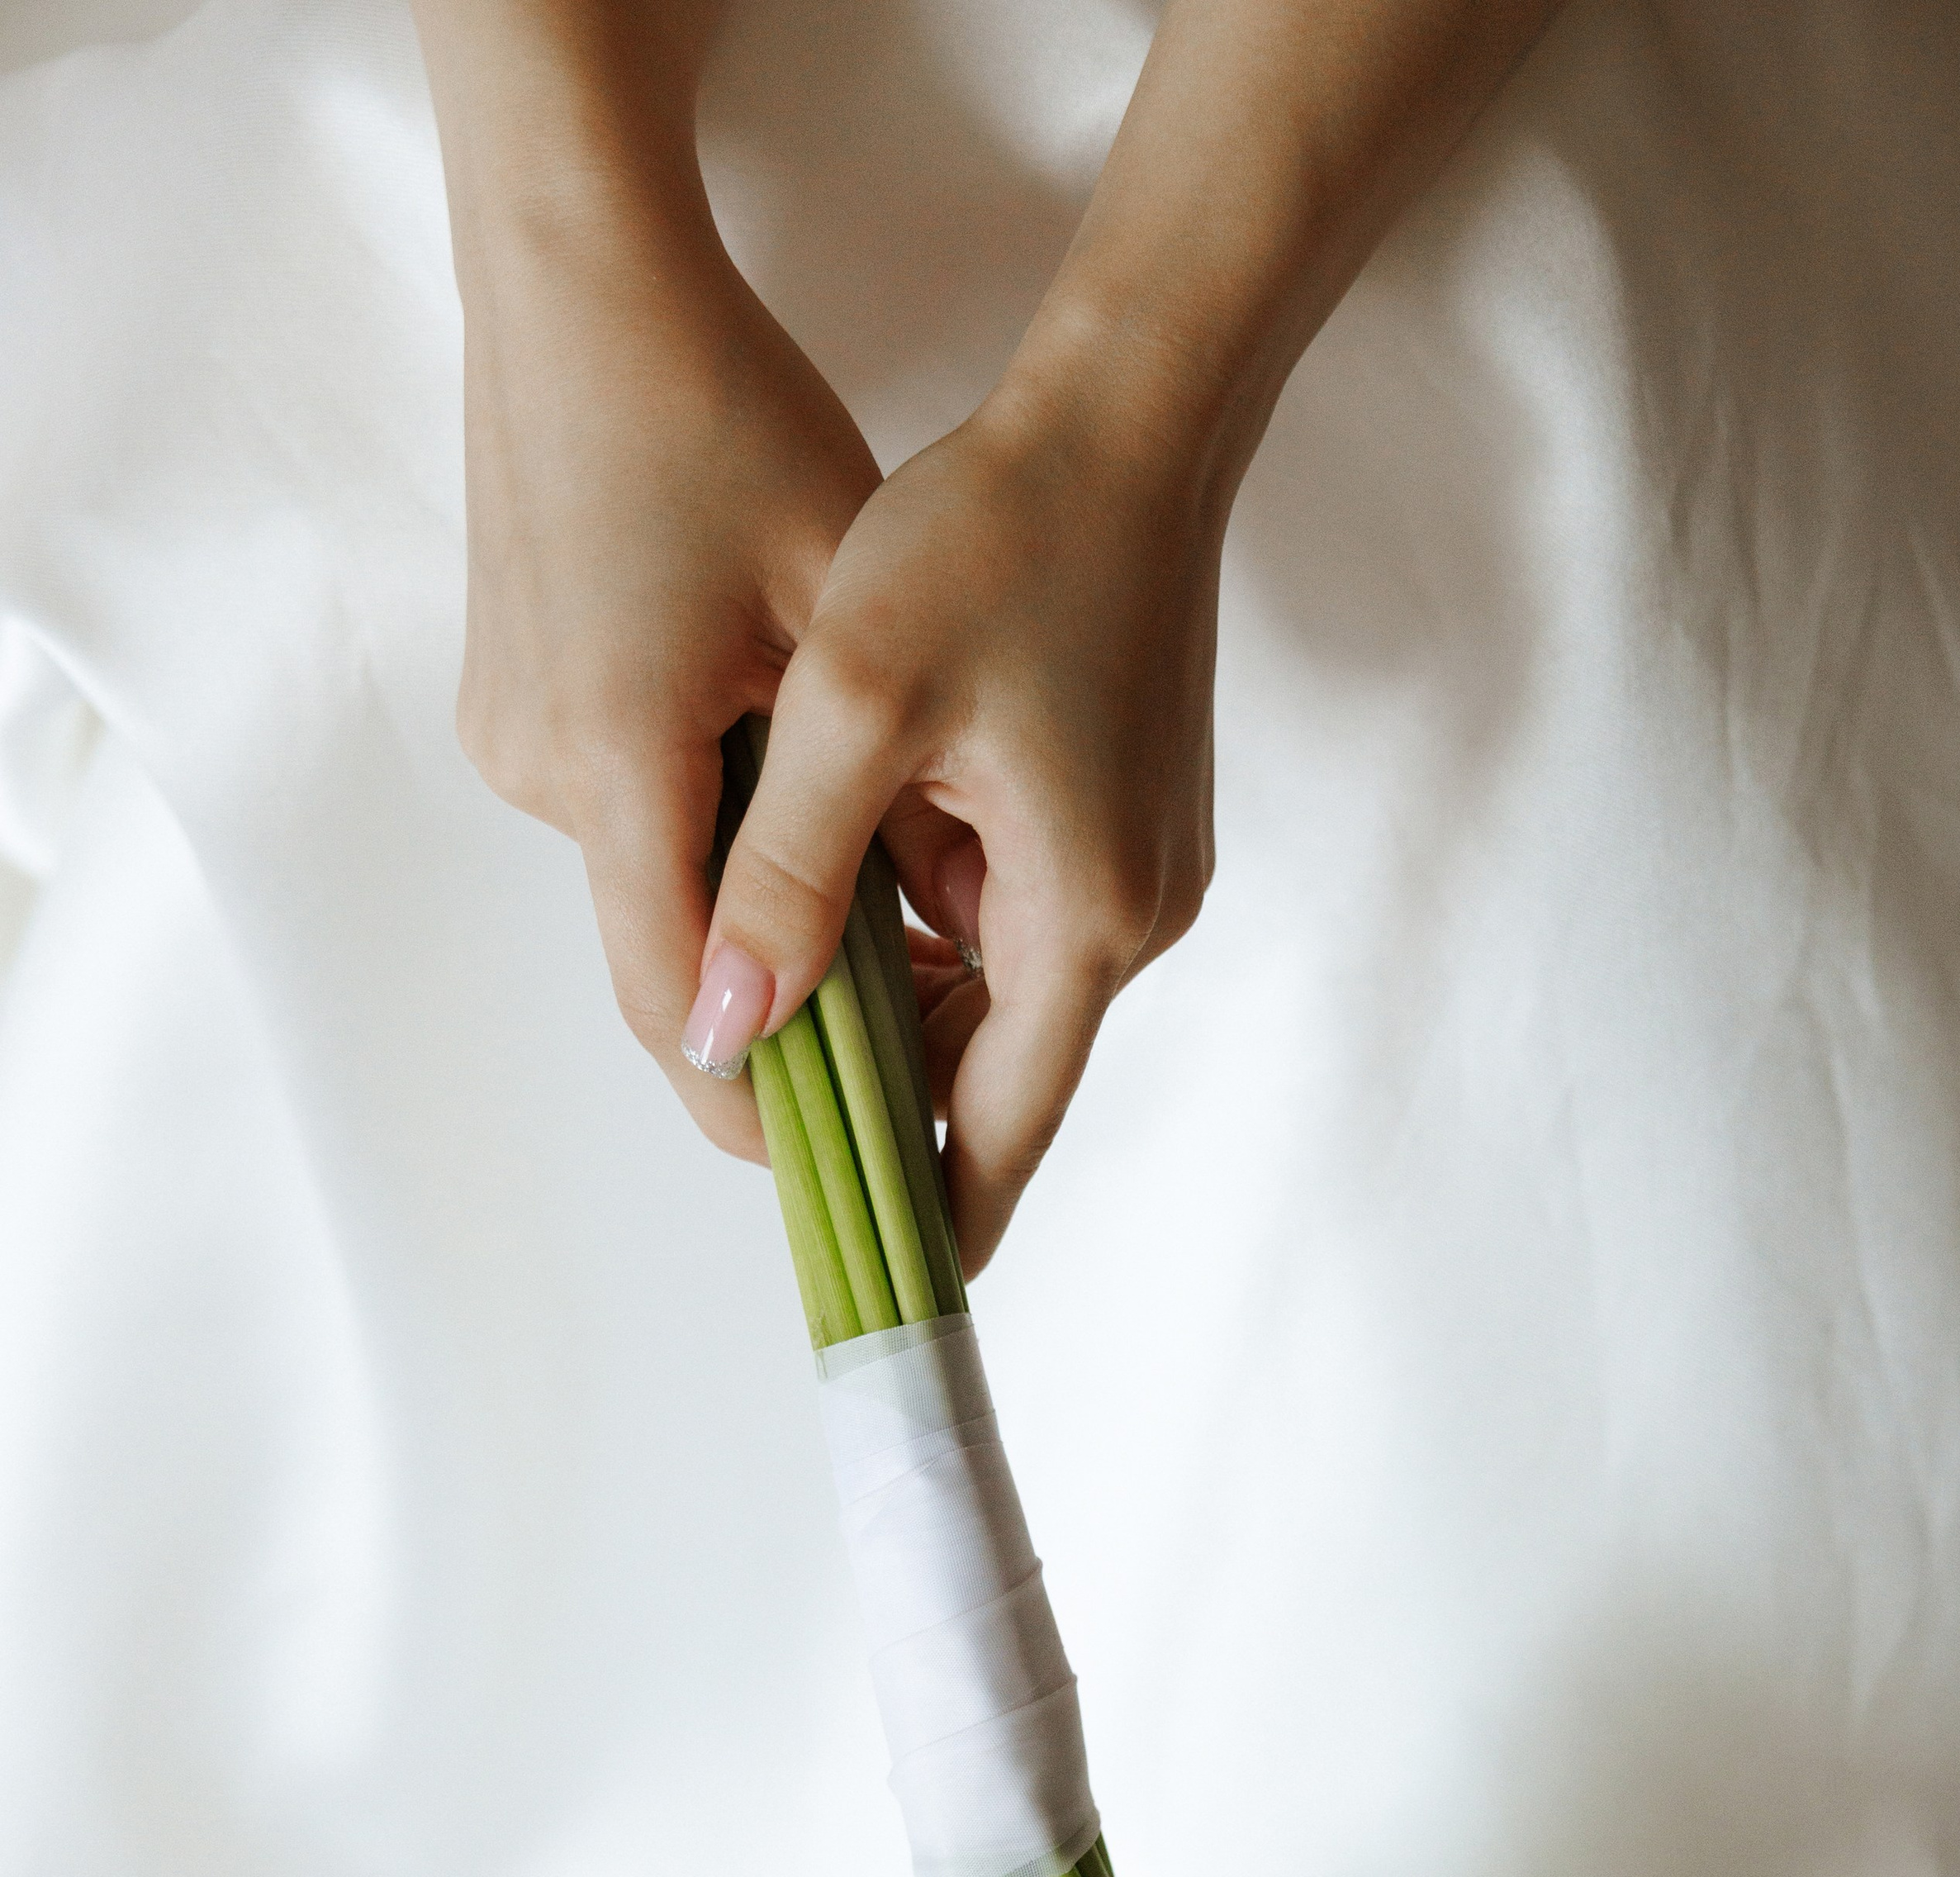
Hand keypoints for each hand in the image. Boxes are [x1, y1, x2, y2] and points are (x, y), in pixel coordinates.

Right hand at [449, 165, 878, 1161]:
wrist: (579, 277)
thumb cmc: (725, 416)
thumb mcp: (843, 616)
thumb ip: (869, 809)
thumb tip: (936, 958)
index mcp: (617, 755)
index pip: (676, 1001)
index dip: (761, 1103)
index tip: (846, 1166)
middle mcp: (541, 766)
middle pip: (669, 943)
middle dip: (786, 1000)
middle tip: (911, 1034)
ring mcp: (512, 733)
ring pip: (657, 870)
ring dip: (761, 896)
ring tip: (888, 880)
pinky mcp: (513, 698)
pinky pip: (629, 803)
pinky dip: (715, 821)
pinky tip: (800, 769)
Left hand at [703, 349, 1222, 1272]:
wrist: (1130, 416)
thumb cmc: (997, 538)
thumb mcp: (855, 707)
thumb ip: (782, 880)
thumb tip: (726, 1034)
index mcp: (1083, 916)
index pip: (1001, 1131)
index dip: (926, 1215)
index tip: (862, 1286)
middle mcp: (1135, 917)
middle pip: (1003, 1076)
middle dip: (892, 1104)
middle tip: (770, 1124)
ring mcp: (1142, 872)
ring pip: (1008, 998)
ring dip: (909, 1010)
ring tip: (788, 997)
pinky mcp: (1130, 824)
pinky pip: (1025, 928)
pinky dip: (943, 941)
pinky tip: (857, 895)